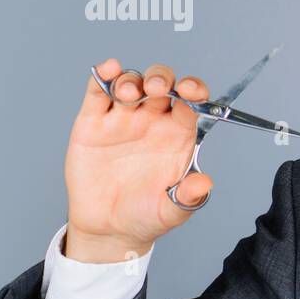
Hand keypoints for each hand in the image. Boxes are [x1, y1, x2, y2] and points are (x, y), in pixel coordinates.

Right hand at [63, 59, 212, 262]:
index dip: (193, 90)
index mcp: (178, 135)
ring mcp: (123, 119)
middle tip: (157, 89)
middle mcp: (153, 121)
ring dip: (132, 79)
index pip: (190, 103)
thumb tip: (205, 183)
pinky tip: (108, 70)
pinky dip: (103, 77)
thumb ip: (189, 197)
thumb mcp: (171, 211)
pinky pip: (98, 92)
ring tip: (129, 93)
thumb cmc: (145, 215)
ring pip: (131, 83)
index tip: (192, 92)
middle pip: (161, 85)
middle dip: (161, 79)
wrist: (107, 228)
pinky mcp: (94, 122)